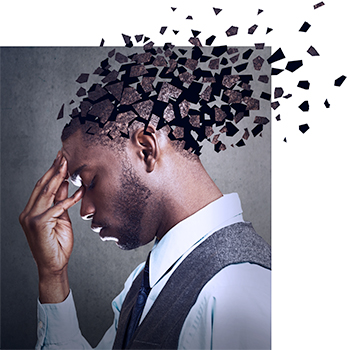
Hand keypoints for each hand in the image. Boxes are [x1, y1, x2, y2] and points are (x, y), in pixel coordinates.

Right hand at [19, 151, 82, 301]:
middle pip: (42, 185)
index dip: (51, 171)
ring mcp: (31, 218)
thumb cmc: (58, 242)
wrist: (54, 264)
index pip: (42, 186)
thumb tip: (65, 183)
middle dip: (54, 169)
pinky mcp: (38, 224)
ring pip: (46, 192)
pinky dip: (70, 199)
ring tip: (68, 164)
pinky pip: (57, 208)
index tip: (61, 158)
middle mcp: (28, 212)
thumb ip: (60, 201)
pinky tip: (80, 191)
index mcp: (32, 209)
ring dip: (58, 176)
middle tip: (64, 155)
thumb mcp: (61, 217)